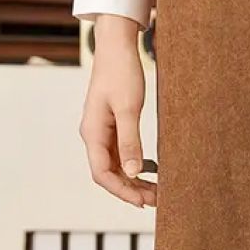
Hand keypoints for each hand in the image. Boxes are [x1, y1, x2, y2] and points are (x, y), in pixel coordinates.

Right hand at [80, 16, 155, 207]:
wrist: (116, 47)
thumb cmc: (121, 73)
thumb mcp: (129, 108)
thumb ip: (130, 141)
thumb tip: (134, 172)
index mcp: (92, 133)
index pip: (101, 173)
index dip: (121, 191)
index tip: (142, 202)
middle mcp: (94, 136)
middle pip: (109, 173)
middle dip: (131, 189)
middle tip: (157, 200)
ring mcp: (102, 132)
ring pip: (116, 166)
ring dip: (134, 180)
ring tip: (157, 191)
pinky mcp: (112, 127)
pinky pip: (121, 154)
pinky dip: (135, 166)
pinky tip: (151, 172)